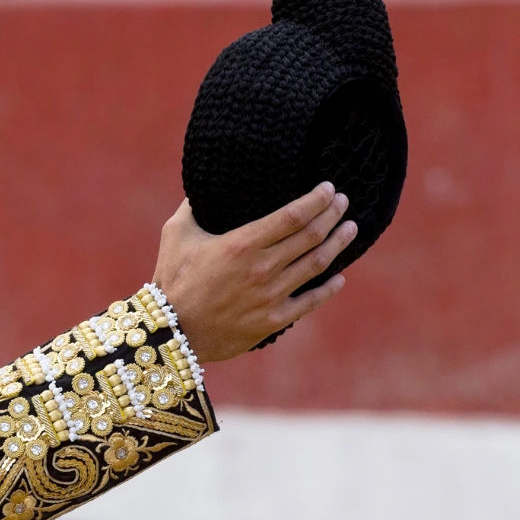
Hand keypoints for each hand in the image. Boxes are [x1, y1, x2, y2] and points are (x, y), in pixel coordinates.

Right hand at [152, 183, 357, 361]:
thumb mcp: (175, 235)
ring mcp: (271, 296)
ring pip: (317, 264)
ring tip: (350, 229)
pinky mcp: (273, 320)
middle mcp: (262, 268)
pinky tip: (339, 278)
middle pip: (311, 235)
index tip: (329, 188)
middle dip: (332, 214)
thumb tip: (201, 186)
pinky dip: (329, 288)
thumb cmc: (171, 280)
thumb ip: (191, 207)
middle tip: (344, 202)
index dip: (317, 199)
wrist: (170, 332)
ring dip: (338, 243)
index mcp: (241, 244)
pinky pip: (311, 301)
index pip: (293, 216)